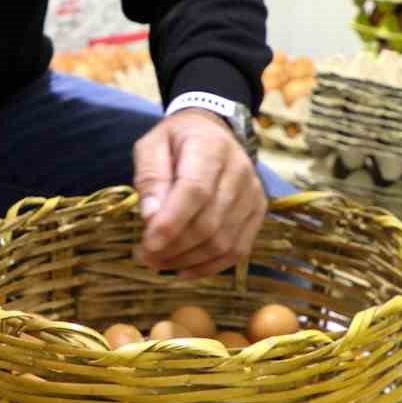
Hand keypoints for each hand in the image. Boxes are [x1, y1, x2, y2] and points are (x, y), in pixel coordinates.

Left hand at [132, 109, 265, 277]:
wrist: (213, 132)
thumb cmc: (177, 141)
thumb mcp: (152, 146)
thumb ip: (150, 178)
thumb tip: (151, 217)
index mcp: (211, 147)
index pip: (195, 191)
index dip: (171, 223)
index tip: (147, 245)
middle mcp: (240, 170)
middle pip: (209, 222)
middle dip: (174, 247)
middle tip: (143, 256)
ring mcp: (253, 193)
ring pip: (223, 242)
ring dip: (188, 260)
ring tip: (158, 262)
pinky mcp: (258, 211)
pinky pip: (237, 250)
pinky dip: (209, 267)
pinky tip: (182, 270)